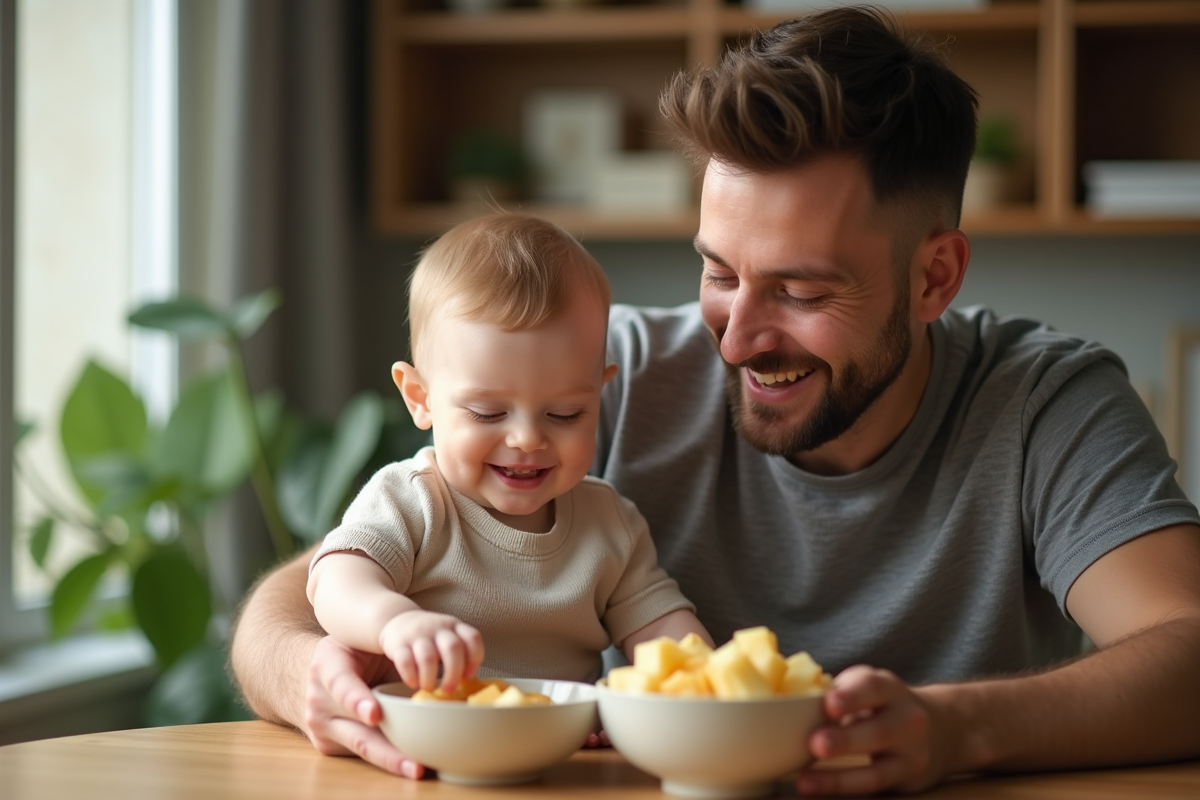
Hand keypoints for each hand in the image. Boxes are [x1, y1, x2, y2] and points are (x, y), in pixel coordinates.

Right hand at [304, 634, 424, 778]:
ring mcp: (323, 726)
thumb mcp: (362, 640)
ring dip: (392, 760)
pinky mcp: (330, 744)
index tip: (375, 715)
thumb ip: (387, 648)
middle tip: (414, 764)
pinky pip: (363, 751)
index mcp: (327, 667)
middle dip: (386, 751)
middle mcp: (320, 700)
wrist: (319, 670)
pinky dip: (388, 757)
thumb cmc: (352, 650)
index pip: (341, 683)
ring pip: (362, 747)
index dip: (357, 700)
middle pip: (355, 732)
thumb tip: (435, 657)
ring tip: (417, 768)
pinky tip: (410, 763)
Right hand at [379, 610, 484, 691]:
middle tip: (448, 689)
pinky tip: (413, 683)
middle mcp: (439, 627)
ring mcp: (418, 634)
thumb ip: (459, 654)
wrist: (399, 621)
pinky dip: (410, 677)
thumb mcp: (447, 637)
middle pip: (453, 648)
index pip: (473, 638)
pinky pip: (405, 661)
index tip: (468, 677)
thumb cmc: (430, 638)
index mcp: (455, 626)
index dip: (474, 659)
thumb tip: (467, 683)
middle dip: (453, 673)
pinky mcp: (398, 643)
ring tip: (429, 687)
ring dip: (430, 678)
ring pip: (428, 657)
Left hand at [796, 665, 947, 795]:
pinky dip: (845, 788)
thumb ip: (837, 693)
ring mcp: (912, 753)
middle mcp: (907, 719)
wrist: (942, 729)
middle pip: (879, 730)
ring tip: (806, 780)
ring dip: (839, 777)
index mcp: (889, 688)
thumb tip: (784, 703)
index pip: (873, 687)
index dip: (851, 695)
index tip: (828, 704)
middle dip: (845, 740)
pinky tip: (817, 788)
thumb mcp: (868, 688)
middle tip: (816, 743)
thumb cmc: (885, 706)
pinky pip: (875, 786)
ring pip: (877, 769)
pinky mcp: (908, 778)